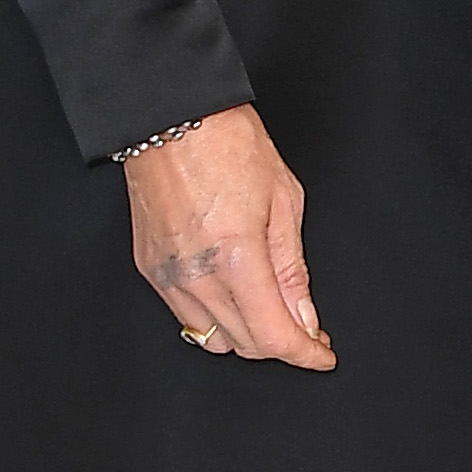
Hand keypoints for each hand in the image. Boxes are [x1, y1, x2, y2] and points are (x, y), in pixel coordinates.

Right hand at [126, 106, 334, 366]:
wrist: (171, 117)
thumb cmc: (229, 144)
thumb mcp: (284, 202)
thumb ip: (292, 270)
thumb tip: (305, 319)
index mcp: (236, 259)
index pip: (274, 335)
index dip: (304, 353)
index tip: (322, 354)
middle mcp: (196, 277)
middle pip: (245, 344)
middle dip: (281, 344)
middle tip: (306, 328)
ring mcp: (167, 277)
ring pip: (213, 339)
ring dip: (247, 334)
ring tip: (270, 309)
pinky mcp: (150, 269)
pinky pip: (186, 317)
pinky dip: (216, 317)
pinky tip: (235, 295)